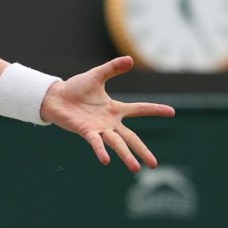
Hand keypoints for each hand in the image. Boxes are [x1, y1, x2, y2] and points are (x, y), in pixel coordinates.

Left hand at [39, 56, 174, 171]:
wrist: (55, 96)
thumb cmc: (75, 88)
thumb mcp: (96, 75)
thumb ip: (112, 69)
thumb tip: (130, 58)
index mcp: (114, 109)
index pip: (139, 109)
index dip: (155, 110)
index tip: (172, 112)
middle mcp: (109, 122)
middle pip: (131, 137)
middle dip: (142, 151)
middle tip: (155, 164)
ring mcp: (98, 128)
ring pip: (116, 143)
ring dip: (126, 156)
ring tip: (137, 169)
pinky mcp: (86, 131)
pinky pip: (95, 142)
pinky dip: (101, 150)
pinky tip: (106, 160)